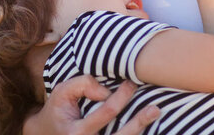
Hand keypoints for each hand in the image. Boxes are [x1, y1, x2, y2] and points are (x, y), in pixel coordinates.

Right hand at [23, 76, 159, 134]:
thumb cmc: (58, 110)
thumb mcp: (61, 92)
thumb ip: (82, 84)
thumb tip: (106, 91)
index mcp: (77, 132)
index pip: (106, 113)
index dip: (120, 97)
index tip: (130, 83)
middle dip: (139, 121)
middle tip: (154, 108)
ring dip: (140, 130)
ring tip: (155, 114)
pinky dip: (133, 134)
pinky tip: (146, 127)